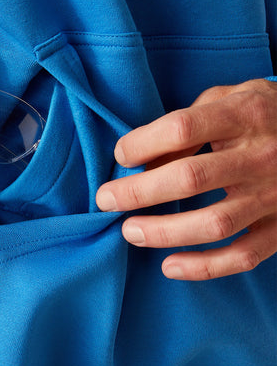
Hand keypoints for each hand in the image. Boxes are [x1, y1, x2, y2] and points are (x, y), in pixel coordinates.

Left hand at [96, 79, 276, 279]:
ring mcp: (274, 196)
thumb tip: (141, 158)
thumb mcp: (230, 98)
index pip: (183, 129)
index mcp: (244, 116)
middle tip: (105, 200)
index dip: (143, 143)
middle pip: (190, 178)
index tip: (120, 156)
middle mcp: (260, 157)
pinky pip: (243, 256)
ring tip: (130, 231)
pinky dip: (204, 267)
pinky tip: (169, 266)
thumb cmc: (263, 114)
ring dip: (163, 232)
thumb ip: (189, 121)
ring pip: (214, 223)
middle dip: (138, 192)